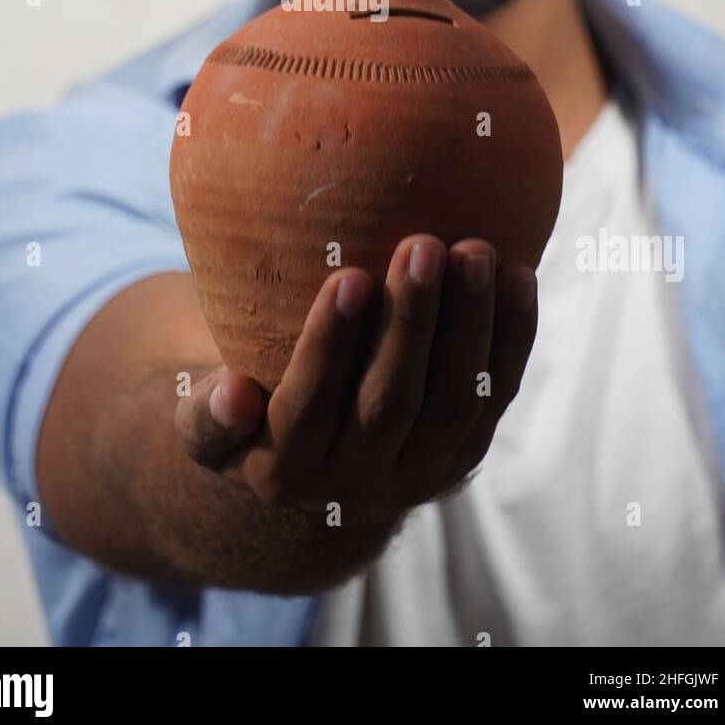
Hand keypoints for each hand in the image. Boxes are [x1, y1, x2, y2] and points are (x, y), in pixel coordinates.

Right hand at [174, 234, 536, 518]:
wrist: (317, 468)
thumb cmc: (252, 410)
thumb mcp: (210, 428)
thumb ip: (205, 417)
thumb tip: (229, 393)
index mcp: (284, 470)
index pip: (308, 406)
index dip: (328, 345)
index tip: (344, 277)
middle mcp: (357, 479)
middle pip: (390, 403)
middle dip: (410, 323)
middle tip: (422, 245)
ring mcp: (419, 470)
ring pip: (453, 402)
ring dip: (470, 326)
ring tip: (475, 252)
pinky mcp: (464, 452)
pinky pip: (496, 395)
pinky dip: (513, 337)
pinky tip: (519, 276)